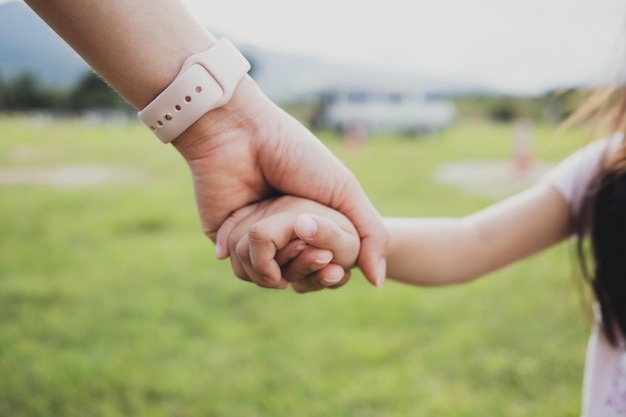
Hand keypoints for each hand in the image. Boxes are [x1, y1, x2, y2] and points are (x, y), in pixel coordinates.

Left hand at [173, 77, 387, 287]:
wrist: (243, 135)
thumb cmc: (297, 156)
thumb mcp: (345, 190)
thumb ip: (371, 234)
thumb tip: (378, 283)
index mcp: (311, 226)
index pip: (326, 269)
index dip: (330, 274)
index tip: (334, 268)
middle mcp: (283, 235)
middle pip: (298, 278)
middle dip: (305, 268)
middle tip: (306, 242)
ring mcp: (253, 239)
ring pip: (267, 280)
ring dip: (277, 261)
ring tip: (280, 229)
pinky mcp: (226, 239)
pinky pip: (240, 269)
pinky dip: (252, 256)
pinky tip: (256, 228)